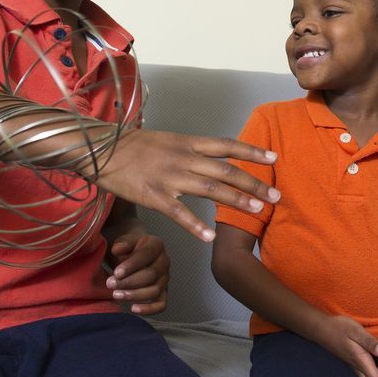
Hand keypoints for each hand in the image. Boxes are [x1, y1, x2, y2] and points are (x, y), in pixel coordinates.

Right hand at [92, 129, 279, 241]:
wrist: (101, 149)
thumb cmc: (134, 146)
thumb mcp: (168, 140)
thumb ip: (191, 149)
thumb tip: (213, 156)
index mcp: (188, 143)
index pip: (227, 145)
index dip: (251, 151)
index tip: (274, 157)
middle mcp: (184, 158)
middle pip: (226, 170)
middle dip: (254, 182)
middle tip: (276, 194)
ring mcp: (170, 177)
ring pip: (210, 190)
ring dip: (236, 201)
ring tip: (257, 210)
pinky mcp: (153, 195)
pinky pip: (179, 213)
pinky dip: (195, 225)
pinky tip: (210, 236)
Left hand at [106, 230, 169, 313]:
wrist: (133, 254)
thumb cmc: (128, 248)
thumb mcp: (123, 241)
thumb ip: (122, 243)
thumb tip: (117, 249)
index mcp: (156, 245)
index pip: (147, 255)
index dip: (132, 265)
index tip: (117, 272)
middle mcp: (164, 261)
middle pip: (151, 275)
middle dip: (129, 282)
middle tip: (111, 284)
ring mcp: (165, 278)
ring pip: (155, 290)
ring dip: (134, 295)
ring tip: (116, 295)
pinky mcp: (163, 292)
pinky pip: (161, 304)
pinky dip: (149, 309)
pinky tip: (133, 308)